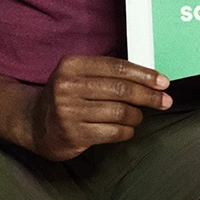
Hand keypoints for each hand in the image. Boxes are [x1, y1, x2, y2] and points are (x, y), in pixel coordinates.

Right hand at [24, 55, 172, 161]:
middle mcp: (67, 86)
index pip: (117, 67)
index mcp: (71, 65)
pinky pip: (112, 132)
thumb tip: (150, 78)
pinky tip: (127, 129)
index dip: (144, 75)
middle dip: (149, 96)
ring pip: (119, 112)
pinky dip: (126, 131)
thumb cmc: (66, 97)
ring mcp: (68, 111)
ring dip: (136, 116)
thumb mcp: (78, 76)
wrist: (34, 124)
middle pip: (121, 90)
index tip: (163, 82)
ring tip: (137, 116)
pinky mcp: (72, 134)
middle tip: (165, 101)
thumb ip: (107, 74)